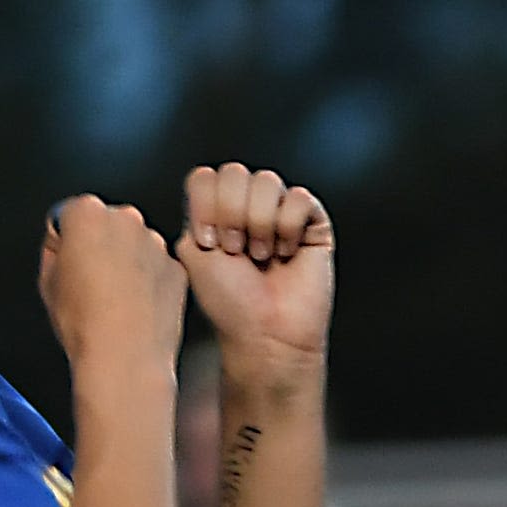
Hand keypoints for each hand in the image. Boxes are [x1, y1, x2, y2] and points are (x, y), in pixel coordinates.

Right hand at [37, 196, 186, 368]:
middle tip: (89, 283)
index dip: (64, 241)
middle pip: (106, 225)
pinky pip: (156, 267)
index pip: (69, 215)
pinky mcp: (177, 267)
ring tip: (113, 300)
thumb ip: (54, 250)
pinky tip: (135, 307)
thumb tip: (61, 246)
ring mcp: (156, 243)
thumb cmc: (85, 323)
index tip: (66, 260)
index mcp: (87, 216)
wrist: (125, 356)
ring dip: (125, 262)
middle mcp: (126, 220)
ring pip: (134, 245)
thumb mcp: (46, 282)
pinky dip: (148, 280)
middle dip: (98, 246)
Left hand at [175, 163, 334, 373]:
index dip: (205, 205)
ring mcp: (282, 213)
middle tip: (235, 251)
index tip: (208, 244)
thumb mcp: (193, 254)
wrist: (267, 334)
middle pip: (235, 172)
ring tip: (262, 255)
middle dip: (231, 212)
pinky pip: (299, 198)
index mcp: (216, 214)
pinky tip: (287, 253)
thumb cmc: (229, 303)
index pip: (206, 177)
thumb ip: (195, 211)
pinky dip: (288, 226)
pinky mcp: (314, 223)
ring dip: (260, 222)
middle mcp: (248, 209)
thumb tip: (209, 183)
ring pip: (267, 180)